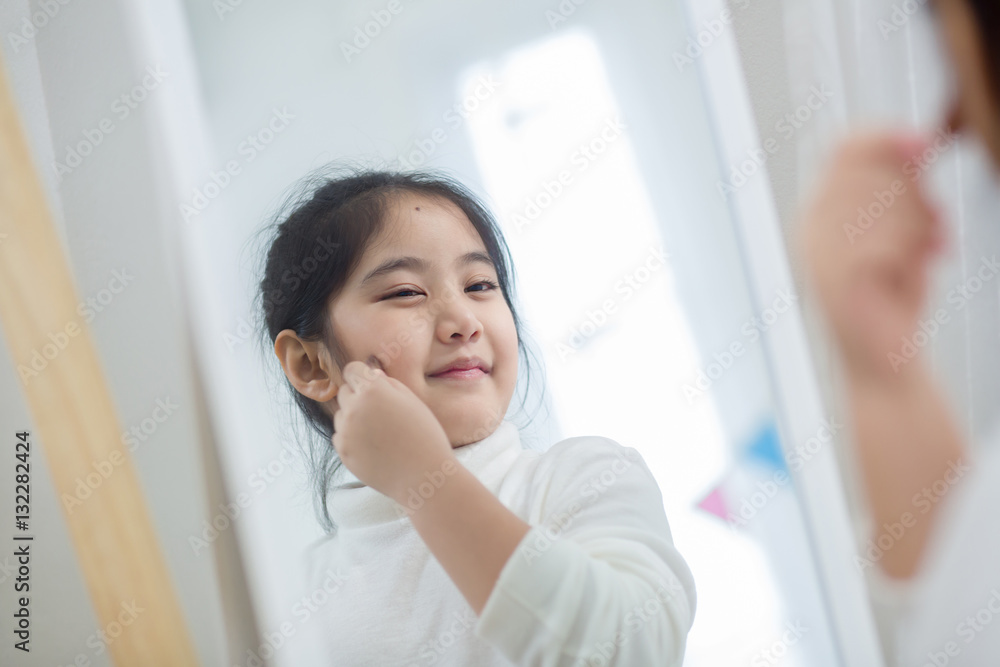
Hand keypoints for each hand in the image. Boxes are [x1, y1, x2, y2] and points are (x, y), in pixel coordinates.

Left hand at [331, 359, 454, 501]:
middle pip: (345, 391)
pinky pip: (340, 435)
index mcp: (373, 390)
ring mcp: (345, 431)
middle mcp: (354, 408)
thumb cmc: (425, 436)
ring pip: (341, 414)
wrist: (422, 476)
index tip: (371, 384)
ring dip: (354, 417)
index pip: (352, 370)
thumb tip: (372, 374)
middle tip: (381, 412)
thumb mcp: (413, 402)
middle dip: (358, 396)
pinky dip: (352, 438)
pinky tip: (373, 446)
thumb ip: (389, 384)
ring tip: (379, 432)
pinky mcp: (342, 451)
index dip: (362, 375)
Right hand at [799, 131, 946, 381]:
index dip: (886, 138)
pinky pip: (886, 244)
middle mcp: (811, 228)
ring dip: (922, 228)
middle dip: (918, 195)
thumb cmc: (894, 298)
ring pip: (887, 207)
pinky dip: (914, 255)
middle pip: (874, 173)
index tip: (926, 142)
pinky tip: (920, 268)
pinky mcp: (835, 280)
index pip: (844, 149)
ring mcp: (819, 254)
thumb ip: (904, 188)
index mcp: (821, 211)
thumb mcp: (903, 230)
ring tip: (926, 252)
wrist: (885, 362)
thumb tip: (922, 141)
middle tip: (934, 226)